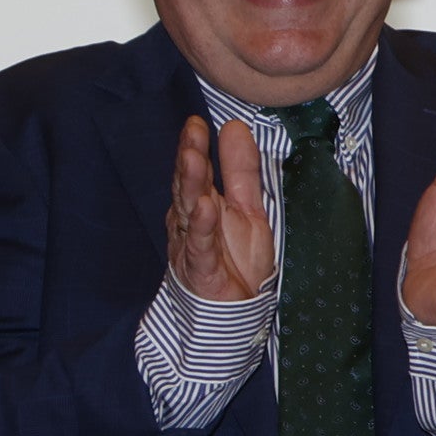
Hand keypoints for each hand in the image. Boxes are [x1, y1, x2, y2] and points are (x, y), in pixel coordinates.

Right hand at [167, 115, 274, 303]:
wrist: (231, 314)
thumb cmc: (234, 260)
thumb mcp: (247, 208)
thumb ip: (240, 170)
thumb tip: (234, 126)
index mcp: (200, 205)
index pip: (196, 171)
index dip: (195, 146)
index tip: (196, 121)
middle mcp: (190, 222)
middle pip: (187, 186)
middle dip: (189, 159)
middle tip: (192, 133)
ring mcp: (192, 246)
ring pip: (188, 212)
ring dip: (190, 185)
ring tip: (193, 159)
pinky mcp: (201, 271)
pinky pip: (199, 247)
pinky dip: (201, 227)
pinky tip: (205, 208)